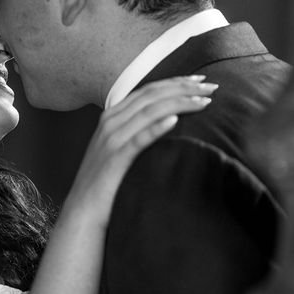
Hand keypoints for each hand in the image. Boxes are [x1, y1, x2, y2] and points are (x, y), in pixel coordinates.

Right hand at [67, 75, 216, 223]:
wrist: (82, 212)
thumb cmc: (106, 184)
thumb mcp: (118, 151)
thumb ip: (135, 133)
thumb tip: (167, 123)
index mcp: (112, 117)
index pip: (148, 90)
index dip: (176, 82)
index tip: (200, 80)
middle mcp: (110, 122)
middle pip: (152, 96)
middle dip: (184, 88)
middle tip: (211, 87)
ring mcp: (111, 140)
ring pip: (149, 111)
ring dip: (179, 103)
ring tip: (204, 102)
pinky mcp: (114, 160)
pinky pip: (138, 139)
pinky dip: (156, 128)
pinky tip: (175, 121)